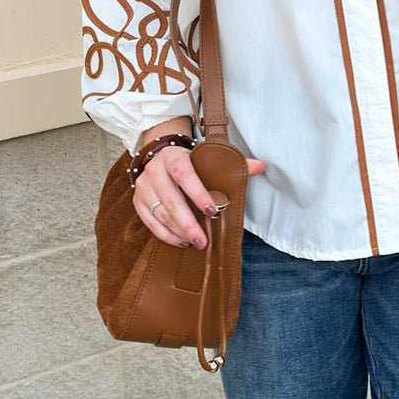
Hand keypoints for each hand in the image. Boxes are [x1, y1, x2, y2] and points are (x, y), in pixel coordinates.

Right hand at [133, 144, 266, 248]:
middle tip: (203, 241)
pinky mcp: (138, 201)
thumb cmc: (189, 162)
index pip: (185, 176)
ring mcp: (144, 187)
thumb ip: (233, 164)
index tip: (212, 211)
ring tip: (195, 242)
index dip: (198, 193)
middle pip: (171, 200)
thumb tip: (261, 165)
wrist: (159, 156)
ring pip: (160, 213)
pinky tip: (181, 241)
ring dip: (179, 231)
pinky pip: (150, 222)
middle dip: (188, 223)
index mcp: (173, 158)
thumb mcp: (207, 159)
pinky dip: (166, 235)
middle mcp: (155, 170)